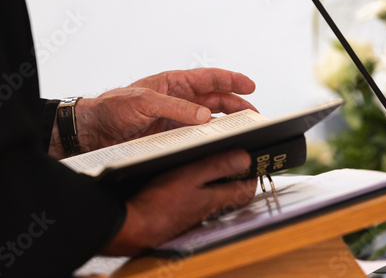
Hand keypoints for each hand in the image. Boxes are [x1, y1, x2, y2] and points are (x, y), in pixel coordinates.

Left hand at [49, 68, 256, 157]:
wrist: (94, 130)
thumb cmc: (113, 107)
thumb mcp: (143, 102)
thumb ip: (174, 108)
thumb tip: (204, 116)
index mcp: (173, 83)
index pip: (208, 78)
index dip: (231, 80)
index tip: (250, 85)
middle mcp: (179, 100)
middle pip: (215, 100)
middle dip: (236, 105)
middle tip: (254, 115)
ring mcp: (176, 119)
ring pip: (210, 119)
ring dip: (227, 123)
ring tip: (244, 130)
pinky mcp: (171, 137)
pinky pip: (196, 136)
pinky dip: (210, 139)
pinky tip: (219, 144)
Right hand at [101, 149, 257, 255]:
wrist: (133, 227)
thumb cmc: (159, 203)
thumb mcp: (190, 175)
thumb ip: (217, 166)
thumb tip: (244, 158)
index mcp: (214, 199)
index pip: (246, 190)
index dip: (252, 176)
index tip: (253, 162)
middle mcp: (206, 210)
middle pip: (231, 195)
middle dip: (236, 179)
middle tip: (235, 162)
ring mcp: (191, 214)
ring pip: (212, 198)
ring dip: (215, 184)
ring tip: (210, 166)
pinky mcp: (176, 215)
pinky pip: (194, 201)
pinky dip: (196, 190)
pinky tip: (183, 181)